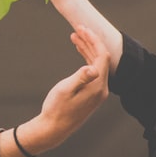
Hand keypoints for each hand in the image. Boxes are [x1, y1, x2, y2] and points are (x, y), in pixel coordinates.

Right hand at [0, 26, 110, 156]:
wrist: (53, 128)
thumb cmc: (56, 109)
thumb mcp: (65, 90)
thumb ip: (80, 77)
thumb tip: (92, 68)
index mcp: (97, 86)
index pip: (102, 56)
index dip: (93, 40)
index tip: (82, 29)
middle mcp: (101, 88)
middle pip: (100, 58)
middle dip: (90, 41)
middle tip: (78, 28)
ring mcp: (97, 91)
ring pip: (96, 63)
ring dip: (87, 48)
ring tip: (75, 35)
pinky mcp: (92, 93)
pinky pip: (92, 71)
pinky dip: (85, 58)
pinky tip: (78, 50)